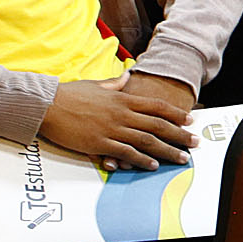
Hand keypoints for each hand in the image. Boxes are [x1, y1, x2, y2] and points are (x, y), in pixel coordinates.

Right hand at [42, 73, 194, 168]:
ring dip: (167, 151)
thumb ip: (115, 84)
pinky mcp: (99, 143)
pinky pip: (126, 153)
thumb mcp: (96, 85)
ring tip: (182, 158)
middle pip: (158, 125)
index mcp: (122, 98)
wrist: (47, 105)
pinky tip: (153, 166)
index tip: (190, 120)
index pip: (156, 106)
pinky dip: (141, 160)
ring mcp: (111, 129)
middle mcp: (121, 114)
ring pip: (146, 141)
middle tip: (195, 143)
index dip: (175, 113)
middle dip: (180, 135)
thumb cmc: (69, 94)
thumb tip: (128, 75)